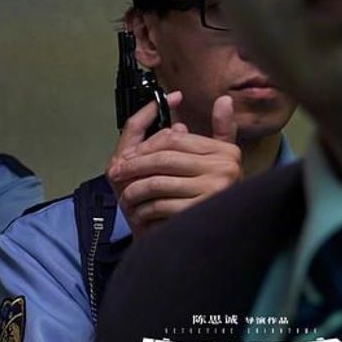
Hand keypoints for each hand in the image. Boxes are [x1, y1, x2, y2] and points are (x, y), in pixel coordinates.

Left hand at [106, 93, 241, 236]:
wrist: (209, 242)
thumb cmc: (204, 198)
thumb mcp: (209, 162)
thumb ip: (212, 132)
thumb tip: (222, 99)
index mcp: (225, 151)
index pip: (175, 138)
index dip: (147, 144)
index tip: (129, 154)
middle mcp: (225, 167)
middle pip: (163, 157)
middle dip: (134, 165)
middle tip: (116, 173)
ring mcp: (214, 189)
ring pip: (157, 182)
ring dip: (135, 190)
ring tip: (127, 197)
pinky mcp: (200, 211)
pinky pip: (160, 204)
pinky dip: (145, 210)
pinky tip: (140, 214)